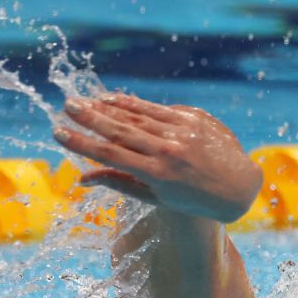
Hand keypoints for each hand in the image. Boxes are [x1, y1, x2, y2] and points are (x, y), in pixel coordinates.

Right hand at [53, 94, 262, 222]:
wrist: (238, 185)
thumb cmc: (193, 199)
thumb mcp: (156, 198)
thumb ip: (119, 184)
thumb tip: (83, 179)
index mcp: (158, 175)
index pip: (111, 155)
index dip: (82, 143)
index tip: (58, 133)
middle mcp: (168, 151)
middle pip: (120, 130)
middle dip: (90, 118)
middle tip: (66, 106)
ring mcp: (181, 131)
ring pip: (136, 116)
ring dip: (106, 107)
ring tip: (82, 101)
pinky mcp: (191, 117)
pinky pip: (155, 109)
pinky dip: (132, 103)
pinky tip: (112, 98)